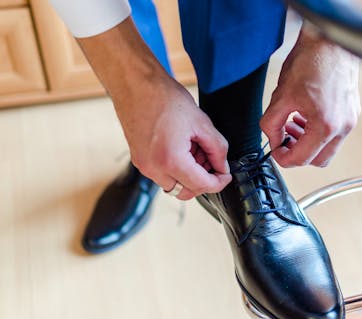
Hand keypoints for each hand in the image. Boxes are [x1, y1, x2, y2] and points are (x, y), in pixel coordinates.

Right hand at [77, 17, 230, 199]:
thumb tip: (222, 166)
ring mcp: (143, 165)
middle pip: (186, 191)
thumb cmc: (164, 97)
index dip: (219, 182)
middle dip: (202, 179)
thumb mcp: (202, 123)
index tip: (225, 175)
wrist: (136, 84)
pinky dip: (175, 168)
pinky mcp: (139, 159)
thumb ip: (217, 149)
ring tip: (194, 149)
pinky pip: (161, 174)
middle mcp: (153, 168)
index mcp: (171, 160)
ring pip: (173, 184)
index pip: (201, 185)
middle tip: (211, 159)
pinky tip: (182, 147)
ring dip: (188, 175)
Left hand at [260, 22, 360, 167]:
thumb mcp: (280, 97)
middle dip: (297, 154)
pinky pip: (335, 134)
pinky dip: (318, 133)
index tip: (275, 150)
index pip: (301, 158)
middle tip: (283, 141)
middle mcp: (342, 126)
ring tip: (292, 125)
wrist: (329, 41)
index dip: (282, 158)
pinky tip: (305, 118)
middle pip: (318, 160)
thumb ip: (271, 124)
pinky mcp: (352, 112)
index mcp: (325, 125)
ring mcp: (350, 120)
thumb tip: (272, 139)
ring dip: (308, 144)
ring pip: (327, 148)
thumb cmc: (310, 62)